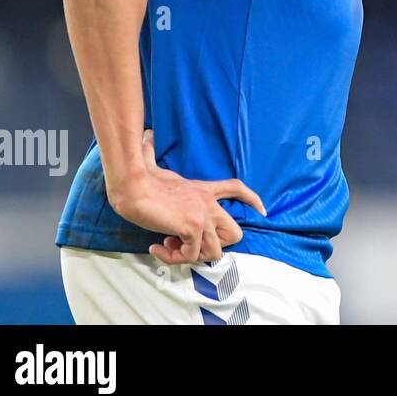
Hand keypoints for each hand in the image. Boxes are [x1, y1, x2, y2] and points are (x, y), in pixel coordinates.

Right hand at [109, 130, 266, 264]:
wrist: (134, 187)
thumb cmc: (143, 179)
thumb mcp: (158, 169)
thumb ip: (156, 157)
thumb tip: (147, 137)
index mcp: (204, 190)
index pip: (238, 189)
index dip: (253, 200)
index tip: (263, 211)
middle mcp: (208, 203)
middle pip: (236, 233)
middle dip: (216, 247)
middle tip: (190, 245)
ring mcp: (203, 215)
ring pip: (214, 252)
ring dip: (191, 256)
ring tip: (169, 246)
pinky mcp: (193, 227)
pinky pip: (191, 255)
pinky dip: (173, 258)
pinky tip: (157, 247)